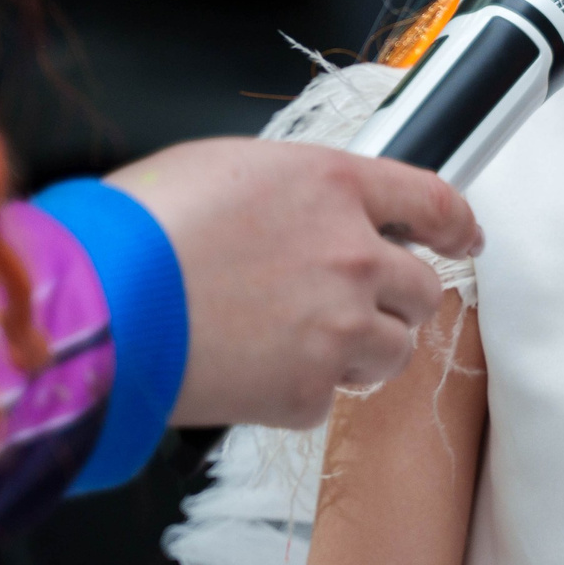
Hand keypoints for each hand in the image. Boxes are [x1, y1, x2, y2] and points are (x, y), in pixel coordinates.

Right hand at [106, 138, 480, 429]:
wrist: (98, 304)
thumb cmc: (142, 227)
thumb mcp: (229, 168)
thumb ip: (296, 192)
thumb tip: (314, 212)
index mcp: (336, 186)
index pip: (434, 201)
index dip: (457, 225)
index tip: (465, 239)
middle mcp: (353, 254)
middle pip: (423, 289)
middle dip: (395, 299)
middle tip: (349, 304)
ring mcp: (339, 325)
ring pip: (393, 349)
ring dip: (361, 350)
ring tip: (297, 341)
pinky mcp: (310, 389)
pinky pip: (330, 396)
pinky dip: (301, 390)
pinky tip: (253, 368)